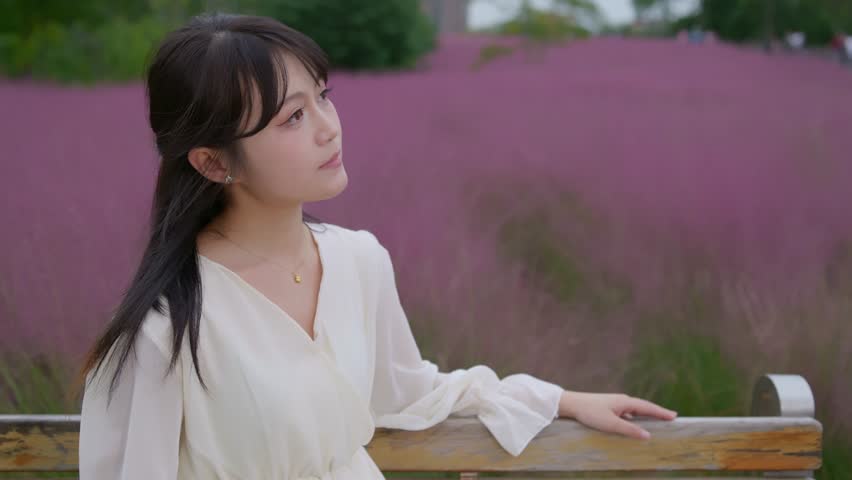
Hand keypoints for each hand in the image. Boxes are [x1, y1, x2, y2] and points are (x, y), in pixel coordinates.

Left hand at [557, 390, 676, 439]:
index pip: (647, 407)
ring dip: (647, 415)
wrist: (572, 404)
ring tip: (657, 420)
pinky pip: (627, 413)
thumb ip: (629, 430)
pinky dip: (635, 418)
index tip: (674, 416)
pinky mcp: (609, 407)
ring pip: (635, 410)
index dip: (661, 412)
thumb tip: (648, 435)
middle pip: (644, 407)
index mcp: (625, 402)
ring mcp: (616, 403)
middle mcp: (622, 401)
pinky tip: (635, 424)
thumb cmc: (590, 413)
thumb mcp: (611, 424)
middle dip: (657, 412)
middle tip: (671, 417)